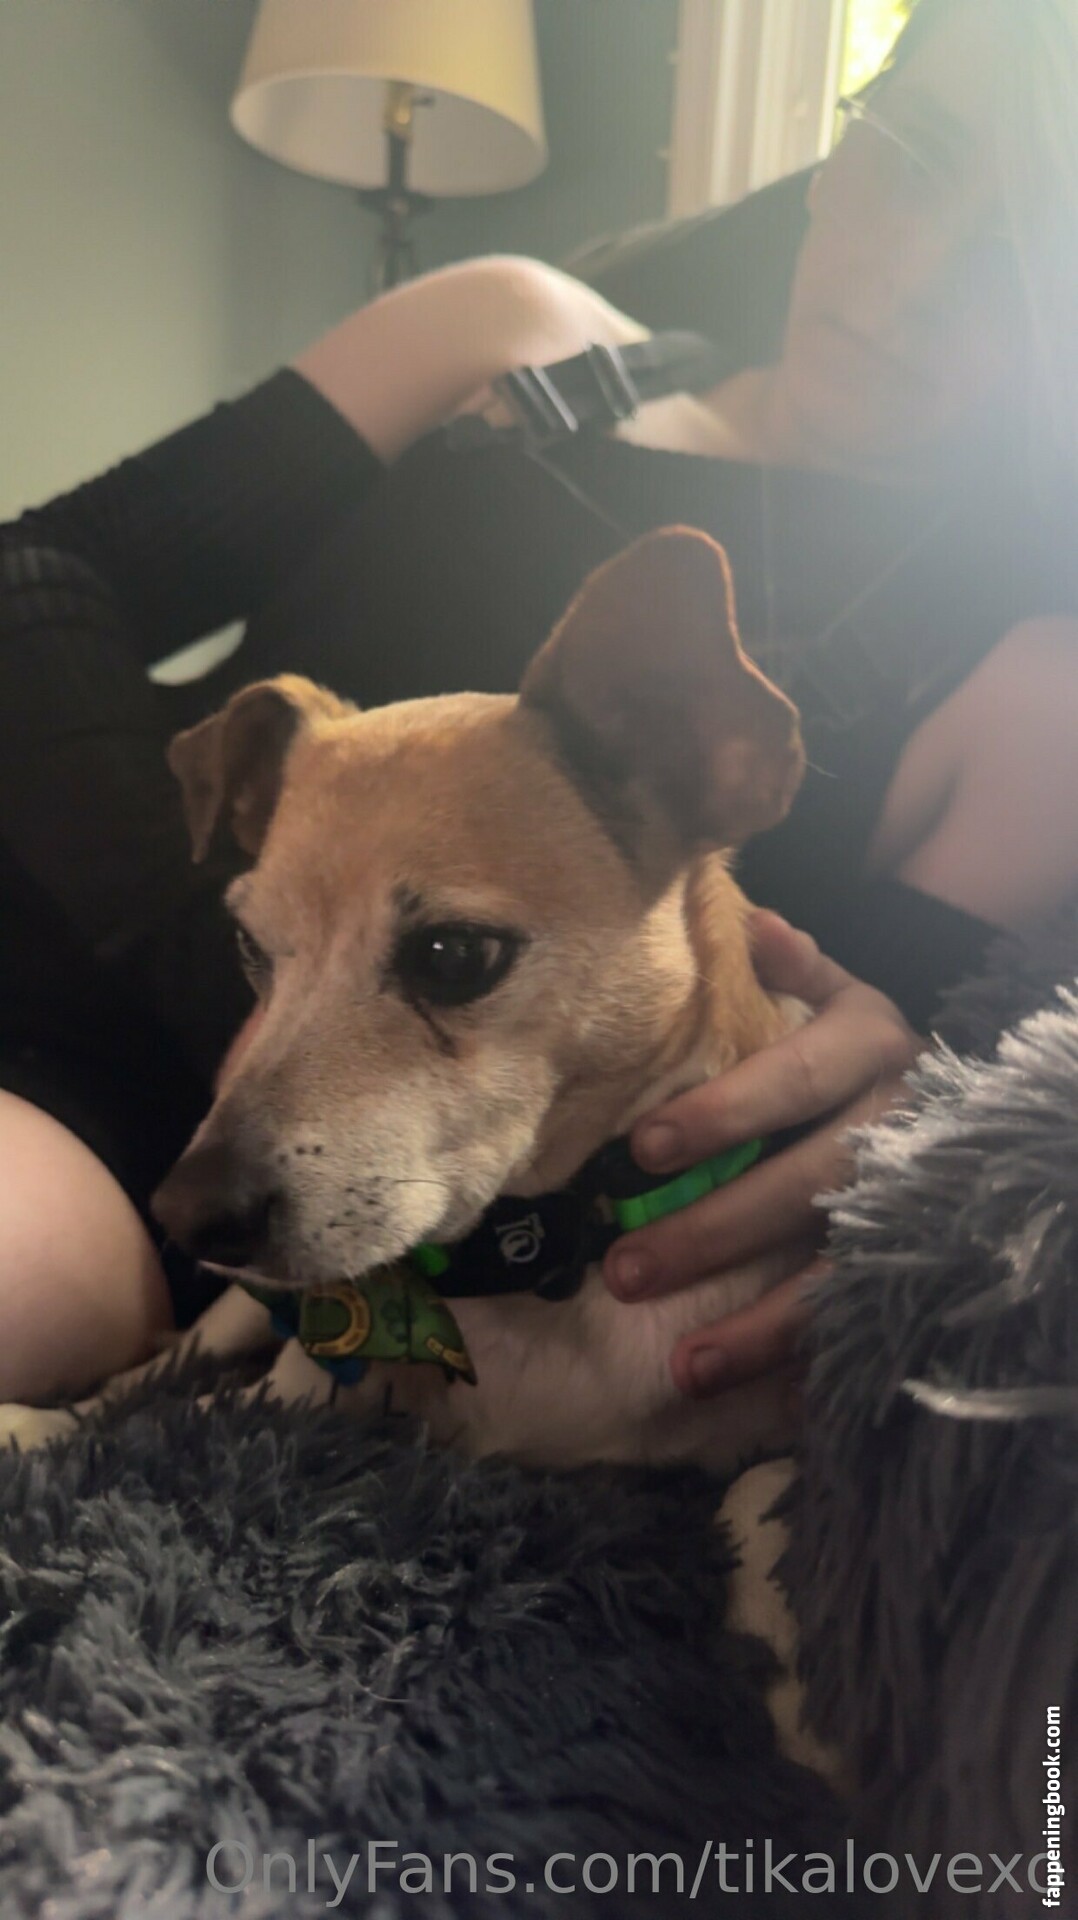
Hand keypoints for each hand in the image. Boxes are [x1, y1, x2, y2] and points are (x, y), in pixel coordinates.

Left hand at [602, 911, 922, 1397]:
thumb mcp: (832, 995)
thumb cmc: (848, 1051)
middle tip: (623, 1271)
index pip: (792, 1077)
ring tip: (682, 1368)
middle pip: (808, 1183)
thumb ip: (792, 967)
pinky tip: (752, 1399)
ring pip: (839, 1268)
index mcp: (872, 1042)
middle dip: (713, 1230)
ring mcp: (916, 1200)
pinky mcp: (918, 1264)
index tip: (642, 1149)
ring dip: (759, 1324)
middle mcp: (901, 1120)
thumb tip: (753, 924)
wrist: (953, 1110)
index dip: (722, 1112)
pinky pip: (862, 1318)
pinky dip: (807, 1361)